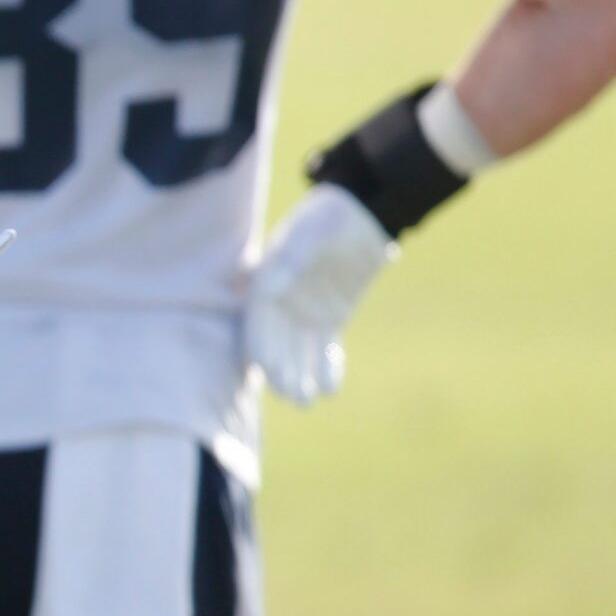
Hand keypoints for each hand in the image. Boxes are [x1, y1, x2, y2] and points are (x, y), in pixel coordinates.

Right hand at [247, 184, 397, 406]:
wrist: (359, 214)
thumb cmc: (326, 219)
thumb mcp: (308, 235)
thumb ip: (291, 260)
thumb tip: (273, 288)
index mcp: (264, 287)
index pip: (256, 326)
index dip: (261, 349)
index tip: (268, 371)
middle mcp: (280, 305)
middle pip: (276, 348)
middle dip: (282, 374)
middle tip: (294, 397)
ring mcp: (305, 314)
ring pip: (299, 355)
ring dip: (301, 377)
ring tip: (309, 401)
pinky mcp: (330, 319)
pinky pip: (325, 350)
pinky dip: (327, 368)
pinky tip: (331, 388)